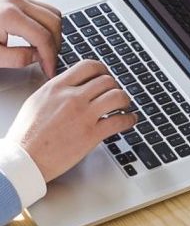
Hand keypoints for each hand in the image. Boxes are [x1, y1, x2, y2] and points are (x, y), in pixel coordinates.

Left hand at [0, 0, 60, 76]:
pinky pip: (44, 10)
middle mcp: (16, 2)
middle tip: (48, 63)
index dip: (49, 57)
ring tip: (45, 51)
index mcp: (9, 16)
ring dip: (54, 34)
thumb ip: (18, 58)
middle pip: (53, 24)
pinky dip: (47, 25)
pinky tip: (39, 39)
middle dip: (55, 46)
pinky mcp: (18, 1)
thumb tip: (39, 57)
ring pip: (53, 15)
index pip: (43, 37)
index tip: (49, 70)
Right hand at [9, 60, 138, 183]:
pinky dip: (129, 119)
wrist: (24, 159)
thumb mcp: (37, 102)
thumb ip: (57, 91)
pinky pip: (120, 121)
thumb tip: (73, 86)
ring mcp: (83, 115)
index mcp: (56, 88)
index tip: (106, 76)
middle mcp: (71, 98)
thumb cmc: (27, 135)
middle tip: (115, 94)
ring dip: (125, 101)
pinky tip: (129, 120)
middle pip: (107, 80)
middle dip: (115, 87)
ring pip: (118, 96)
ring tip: (123, 106)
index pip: (89, 66)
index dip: (103, 70)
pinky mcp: (91, 134)